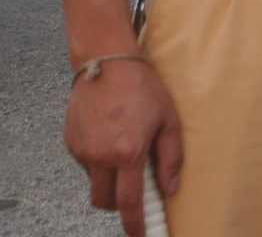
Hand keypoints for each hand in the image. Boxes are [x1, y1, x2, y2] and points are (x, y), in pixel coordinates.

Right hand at [66, 57, 181, 236]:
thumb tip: (170, 188)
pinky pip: (86, 165)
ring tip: (126, 153)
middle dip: (120, 206)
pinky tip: (112, 138)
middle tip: (135, 193)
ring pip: (94, 184)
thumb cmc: (144, 88)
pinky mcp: (71, 143)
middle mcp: (100, 156)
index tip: (140, 235)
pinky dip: (99, 162)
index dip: (135, 224)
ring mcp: (82, 151)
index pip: (129, 202)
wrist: (107, 62)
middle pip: (105, 202)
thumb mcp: (169, 120)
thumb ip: (171, 158)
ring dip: (110, 181)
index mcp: (128, 152)